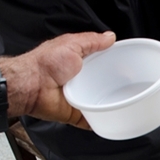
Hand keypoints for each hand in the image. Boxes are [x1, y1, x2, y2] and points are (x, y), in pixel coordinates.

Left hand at [0, 31, 116, 128]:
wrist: (31, 86)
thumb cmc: (45, 64)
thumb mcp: (71, 44)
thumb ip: (92, 40)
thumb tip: (109, 37)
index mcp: (78, 64)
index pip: (101, 63)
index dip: (113, 64)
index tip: (127, 66)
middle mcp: (79, 81)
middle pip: (103, 85)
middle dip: (115, 87)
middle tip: (129, 86)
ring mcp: (78, 99)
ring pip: (100, 103)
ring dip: (110, 105)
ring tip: (125, 103)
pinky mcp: (76, 114)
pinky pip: (92, 121)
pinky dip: (101, 123)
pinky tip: (112, 121)